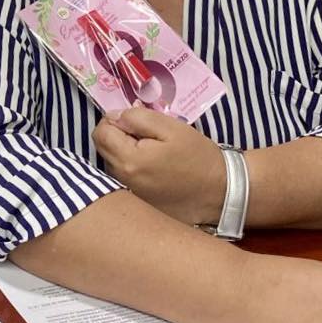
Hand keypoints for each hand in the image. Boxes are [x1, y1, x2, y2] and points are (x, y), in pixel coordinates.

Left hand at [92, 107, 224, 223]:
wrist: (221, 191)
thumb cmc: (196, 155)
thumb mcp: (169, 126)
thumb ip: (136, 117)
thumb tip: (113, 116)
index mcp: (129, 161)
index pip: (100, 132)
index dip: (114, 121)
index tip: (135, 123)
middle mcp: (123, 182)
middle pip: (102, 149)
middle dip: (117, 136)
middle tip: (144, 136)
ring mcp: (130, 196)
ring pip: (111, 164)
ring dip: (123, 153)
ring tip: (151, 153)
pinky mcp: (139, 205)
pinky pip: (123, 181)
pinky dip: (131, 171)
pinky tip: (153, 171)